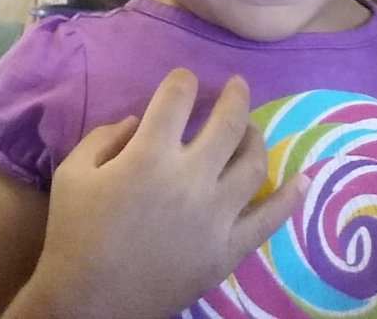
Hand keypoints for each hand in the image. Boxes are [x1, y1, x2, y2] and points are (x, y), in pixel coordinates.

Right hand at [26, 68, 306, 318]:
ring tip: (251, 129)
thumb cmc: (75, 234)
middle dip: (236, 94)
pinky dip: (290, 198)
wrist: (88, 304)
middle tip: (238, 85)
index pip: (179, 96)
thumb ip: (105, 136)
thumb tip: (141, 120)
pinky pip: (269, 220)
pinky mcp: (228, 250)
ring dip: (255, 136)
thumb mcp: (73, 172)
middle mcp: (190, 178)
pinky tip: (302, 178)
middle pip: (228, 121)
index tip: (184, 81)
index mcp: (149, 155)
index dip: (183, 80)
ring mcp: (215, 216)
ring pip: (254, 163)